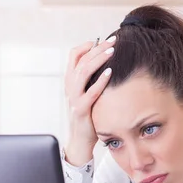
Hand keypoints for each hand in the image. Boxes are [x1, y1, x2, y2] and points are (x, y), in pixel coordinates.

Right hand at [64, 37, 115, 165]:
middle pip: (81, 61)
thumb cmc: (88, 117)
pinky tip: (110, 73)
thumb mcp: (87, 95)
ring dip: (98, 60)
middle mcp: (70, 87)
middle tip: (112, 41)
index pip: (73, 56)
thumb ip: (91, 81)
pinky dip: (100, 82)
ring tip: (112, 51)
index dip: (85, 46)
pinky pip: (90, 93)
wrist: (80, 141)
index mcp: (70, 82)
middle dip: (97, 49)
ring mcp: (74, 98)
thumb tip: (106, 64)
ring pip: (83, 73)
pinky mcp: (81, 110)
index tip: (99, 40)